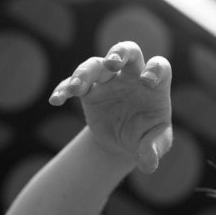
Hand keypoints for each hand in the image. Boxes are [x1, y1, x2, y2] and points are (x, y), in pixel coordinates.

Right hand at [49, 41, 172, 172]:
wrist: (122, 142)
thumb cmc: (145, 137)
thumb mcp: (154, 144)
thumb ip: (154, 149)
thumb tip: (149, 163)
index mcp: (154, 85)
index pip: (159, 66)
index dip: (155, 69)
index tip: (147, 82)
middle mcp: (131, 76)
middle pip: (128, 51)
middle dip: (119, 53)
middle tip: (112, 63)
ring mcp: (108, 80)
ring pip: (95, 65)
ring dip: (84, 72)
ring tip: (76, 88)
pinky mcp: (88, 91)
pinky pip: (72, 84)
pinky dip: (63, 89)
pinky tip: (56, 100)